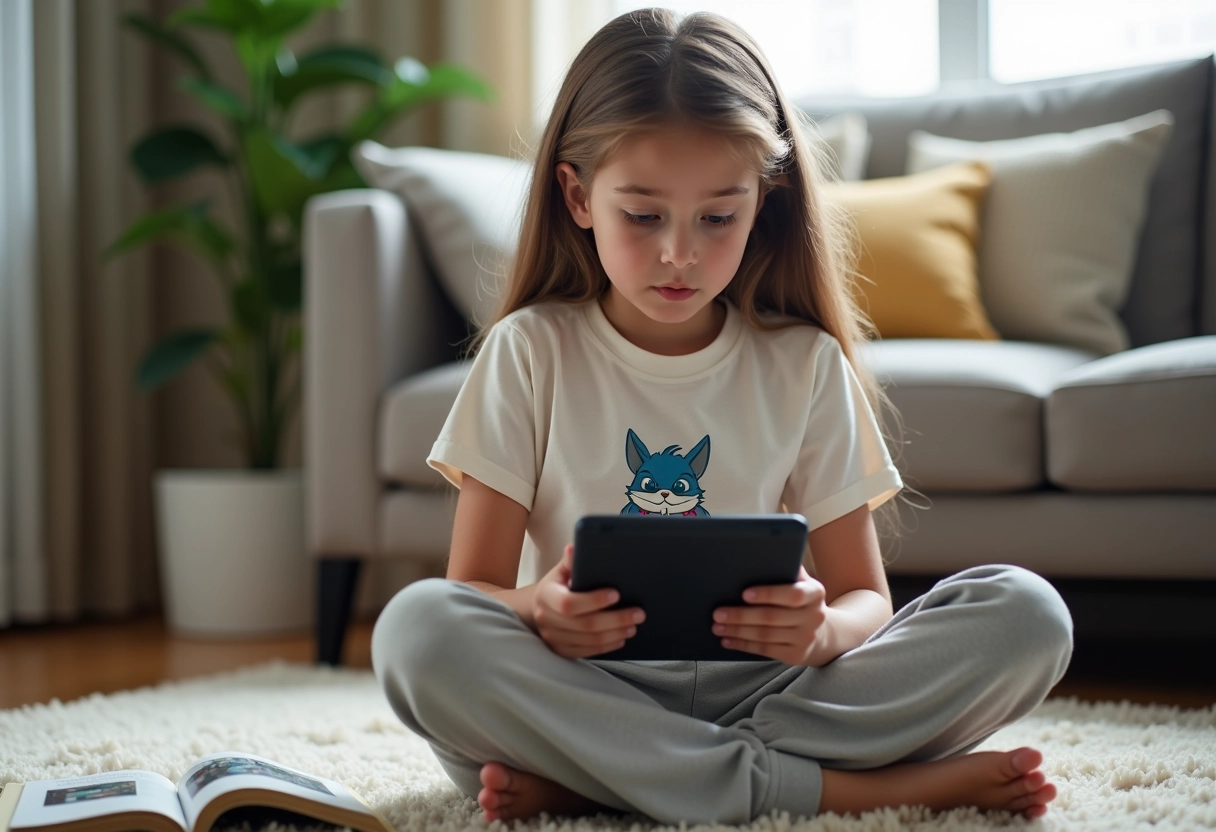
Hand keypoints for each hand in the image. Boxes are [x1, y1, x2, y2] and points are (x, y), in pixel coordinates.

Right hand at [532, 543, 645, 659]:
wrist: (540, 608)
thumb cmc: (558, 586)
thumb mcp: (561, 570)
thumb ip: (571, 562)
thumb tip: (574, 548)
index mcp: (546, 595)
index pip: (569, 603)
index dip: (594, 600)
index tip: (617, 594)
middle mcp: (546, 619)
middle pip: (585, 625)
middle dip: (615, 619)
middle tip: (638, 613)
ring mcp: (553, 638)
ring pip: (589, 641)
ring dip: (615, 633)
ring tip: (633, 625)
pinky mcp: (562, 651)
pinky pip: (587, 652)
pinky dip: (607, 646)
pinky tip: (621, 637)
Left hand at [712, 565, 826, 664]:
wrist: (823, 633)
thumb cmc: (802, 600)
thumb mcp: (802, 582)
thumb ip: (787, 568)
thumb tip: (760, 551)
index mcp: (815, 592)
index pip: (792, 594)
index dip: (768, 594)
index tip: (744, 593)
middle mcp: (814, 616)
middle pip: (772, 617)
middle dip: (741, 615)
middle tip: (717, 613)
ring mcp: (806, 637)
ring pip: (765, 635)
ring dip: (737, 631)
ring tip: (717, 626)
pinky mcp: (796, 655)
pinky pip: (765, 650)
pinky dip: (744, 645)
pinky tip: (728, 640)